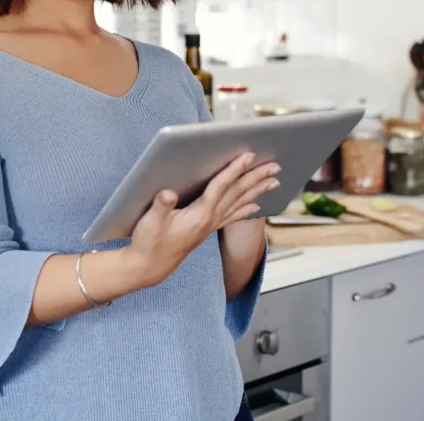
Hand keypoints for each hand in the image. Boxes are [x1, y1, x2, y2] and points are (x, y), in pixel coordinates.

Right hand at [125, 152, 279, 287]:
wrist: (148, 266)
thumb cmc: (148, 243)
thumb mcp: (150, 222)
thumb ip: (161, 206)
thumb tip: (168, 193)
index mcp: (198, 215)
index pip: (221, 187)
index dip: (234, 170)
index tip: (249, 156)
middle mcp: (209, 220)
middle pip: (237, 194)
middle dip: (256, 178)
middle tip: (275, 166)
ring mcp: (210, 226)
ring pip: (239, 204)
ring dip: (257, 191)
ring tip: (273, 181)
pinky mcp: (206, 230)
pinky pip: (232, 216)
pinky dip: (246, 209)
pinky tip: (256, 206)